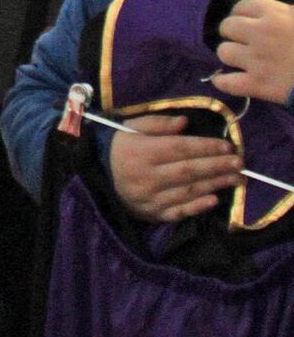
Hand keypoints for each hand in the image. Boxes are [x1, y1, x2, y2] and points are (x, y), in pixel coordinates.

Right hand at [109, 114, 241, 222]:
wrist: (97, 175)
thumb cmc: (118, 146)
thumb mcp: (130, 127)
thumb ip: (157, 123)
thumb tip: (185, 123)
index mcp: (140, 151)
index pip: (179, 149)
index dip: (205, 147)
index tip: (227, 146)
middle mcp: (146, 176)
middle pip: (188, 171)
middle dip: (216, 166)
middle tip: (240, 163)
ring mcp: (150, 197)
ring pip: (187, 191)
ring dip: (215, 184)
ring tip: (236, 178)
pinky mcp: (152, 213)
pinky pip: (179, 211)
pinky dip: (198, 206)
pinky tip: (214, 199)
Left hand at [214, 0, 293, 104]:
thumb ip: (289, 11)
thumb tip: (280, 9)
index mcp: (274, 14)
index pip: (242, 5)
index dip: (243, 13)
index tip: (247, 20)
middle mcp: (260, 34)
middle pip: (227, 27)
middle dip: (233, 33)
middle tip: (243, 40)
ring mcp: (257, 60)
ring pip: (224, 52)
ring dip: (230, 55)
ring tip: (241, 59)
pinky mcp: (258, 85)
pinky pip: (226, 82)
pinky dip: (223, 81)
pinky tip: (227, 79)